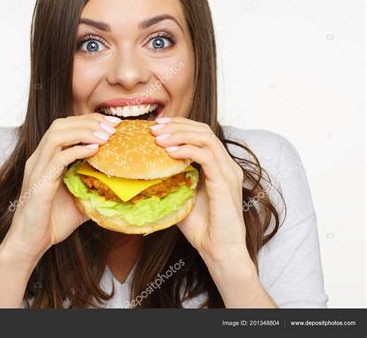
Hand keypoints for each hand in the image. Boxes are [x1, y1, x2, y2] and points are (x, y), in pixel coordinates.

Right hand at [0, 113, 120, 265]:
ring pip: (57, 135)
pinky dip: (77, 150)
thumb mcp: (80, 198)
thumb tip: (119, 181)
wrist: (30, 243)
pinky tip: (95, 150)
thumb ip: (93, 185)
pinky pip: (57, 158)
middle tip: (113, 126)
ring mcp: (37, 168)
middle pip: (61, 124)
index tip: (113, 125)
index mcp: (46, 158)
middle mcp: (39, 158)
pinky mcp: (39, 182)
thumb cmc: (52, 221)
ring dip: (84, 132)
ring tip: (106, 136)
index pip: (66, 127)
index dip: (89, 121)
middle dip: (89, 122)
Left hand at [150, 117, 248, 265]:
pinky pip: (207, 156)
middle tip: (154, 128)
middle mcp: (227, 165)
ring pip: (206, 138)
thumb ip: (172, 180)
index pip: (201, 133)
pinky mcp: (224, 183)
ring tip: (158, 138)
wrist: (219, 251)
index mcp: (219, 166)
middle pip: (203, 130)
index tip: (156, 126)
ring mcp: (228, 172)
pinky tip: (169, 152)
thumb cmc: (202, 228)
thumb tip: (148, 169)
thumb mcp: (182, 196)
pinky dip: (187, 150)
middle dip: (177, 125)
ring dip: (179, 134)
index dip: (179, 125)